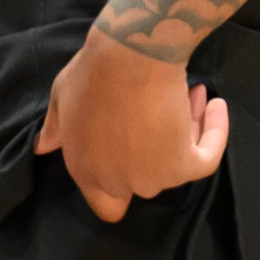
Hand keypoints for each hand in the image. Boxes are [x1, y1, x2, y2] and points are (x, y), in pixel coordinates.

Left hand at [35, 29, 228, 221]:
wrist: (130, 56)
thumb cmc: (94, 71)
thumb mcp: (61, 97)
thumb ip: (55, 127)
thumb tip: (43, 148)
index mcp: (84, 170)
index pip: (105, 204)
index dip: (122, 178)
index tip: (137, 147)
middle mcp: (117, 182)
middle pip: (144, 181)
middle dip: (155, 147)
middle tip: (164, 111)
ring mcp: (149, 179)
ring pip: (174, 166)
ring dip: (186, 129)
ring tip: (192, 93)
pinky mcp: (182, 165)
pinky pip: (206, 158)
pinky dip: (215, 133)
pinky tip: (215, 105)